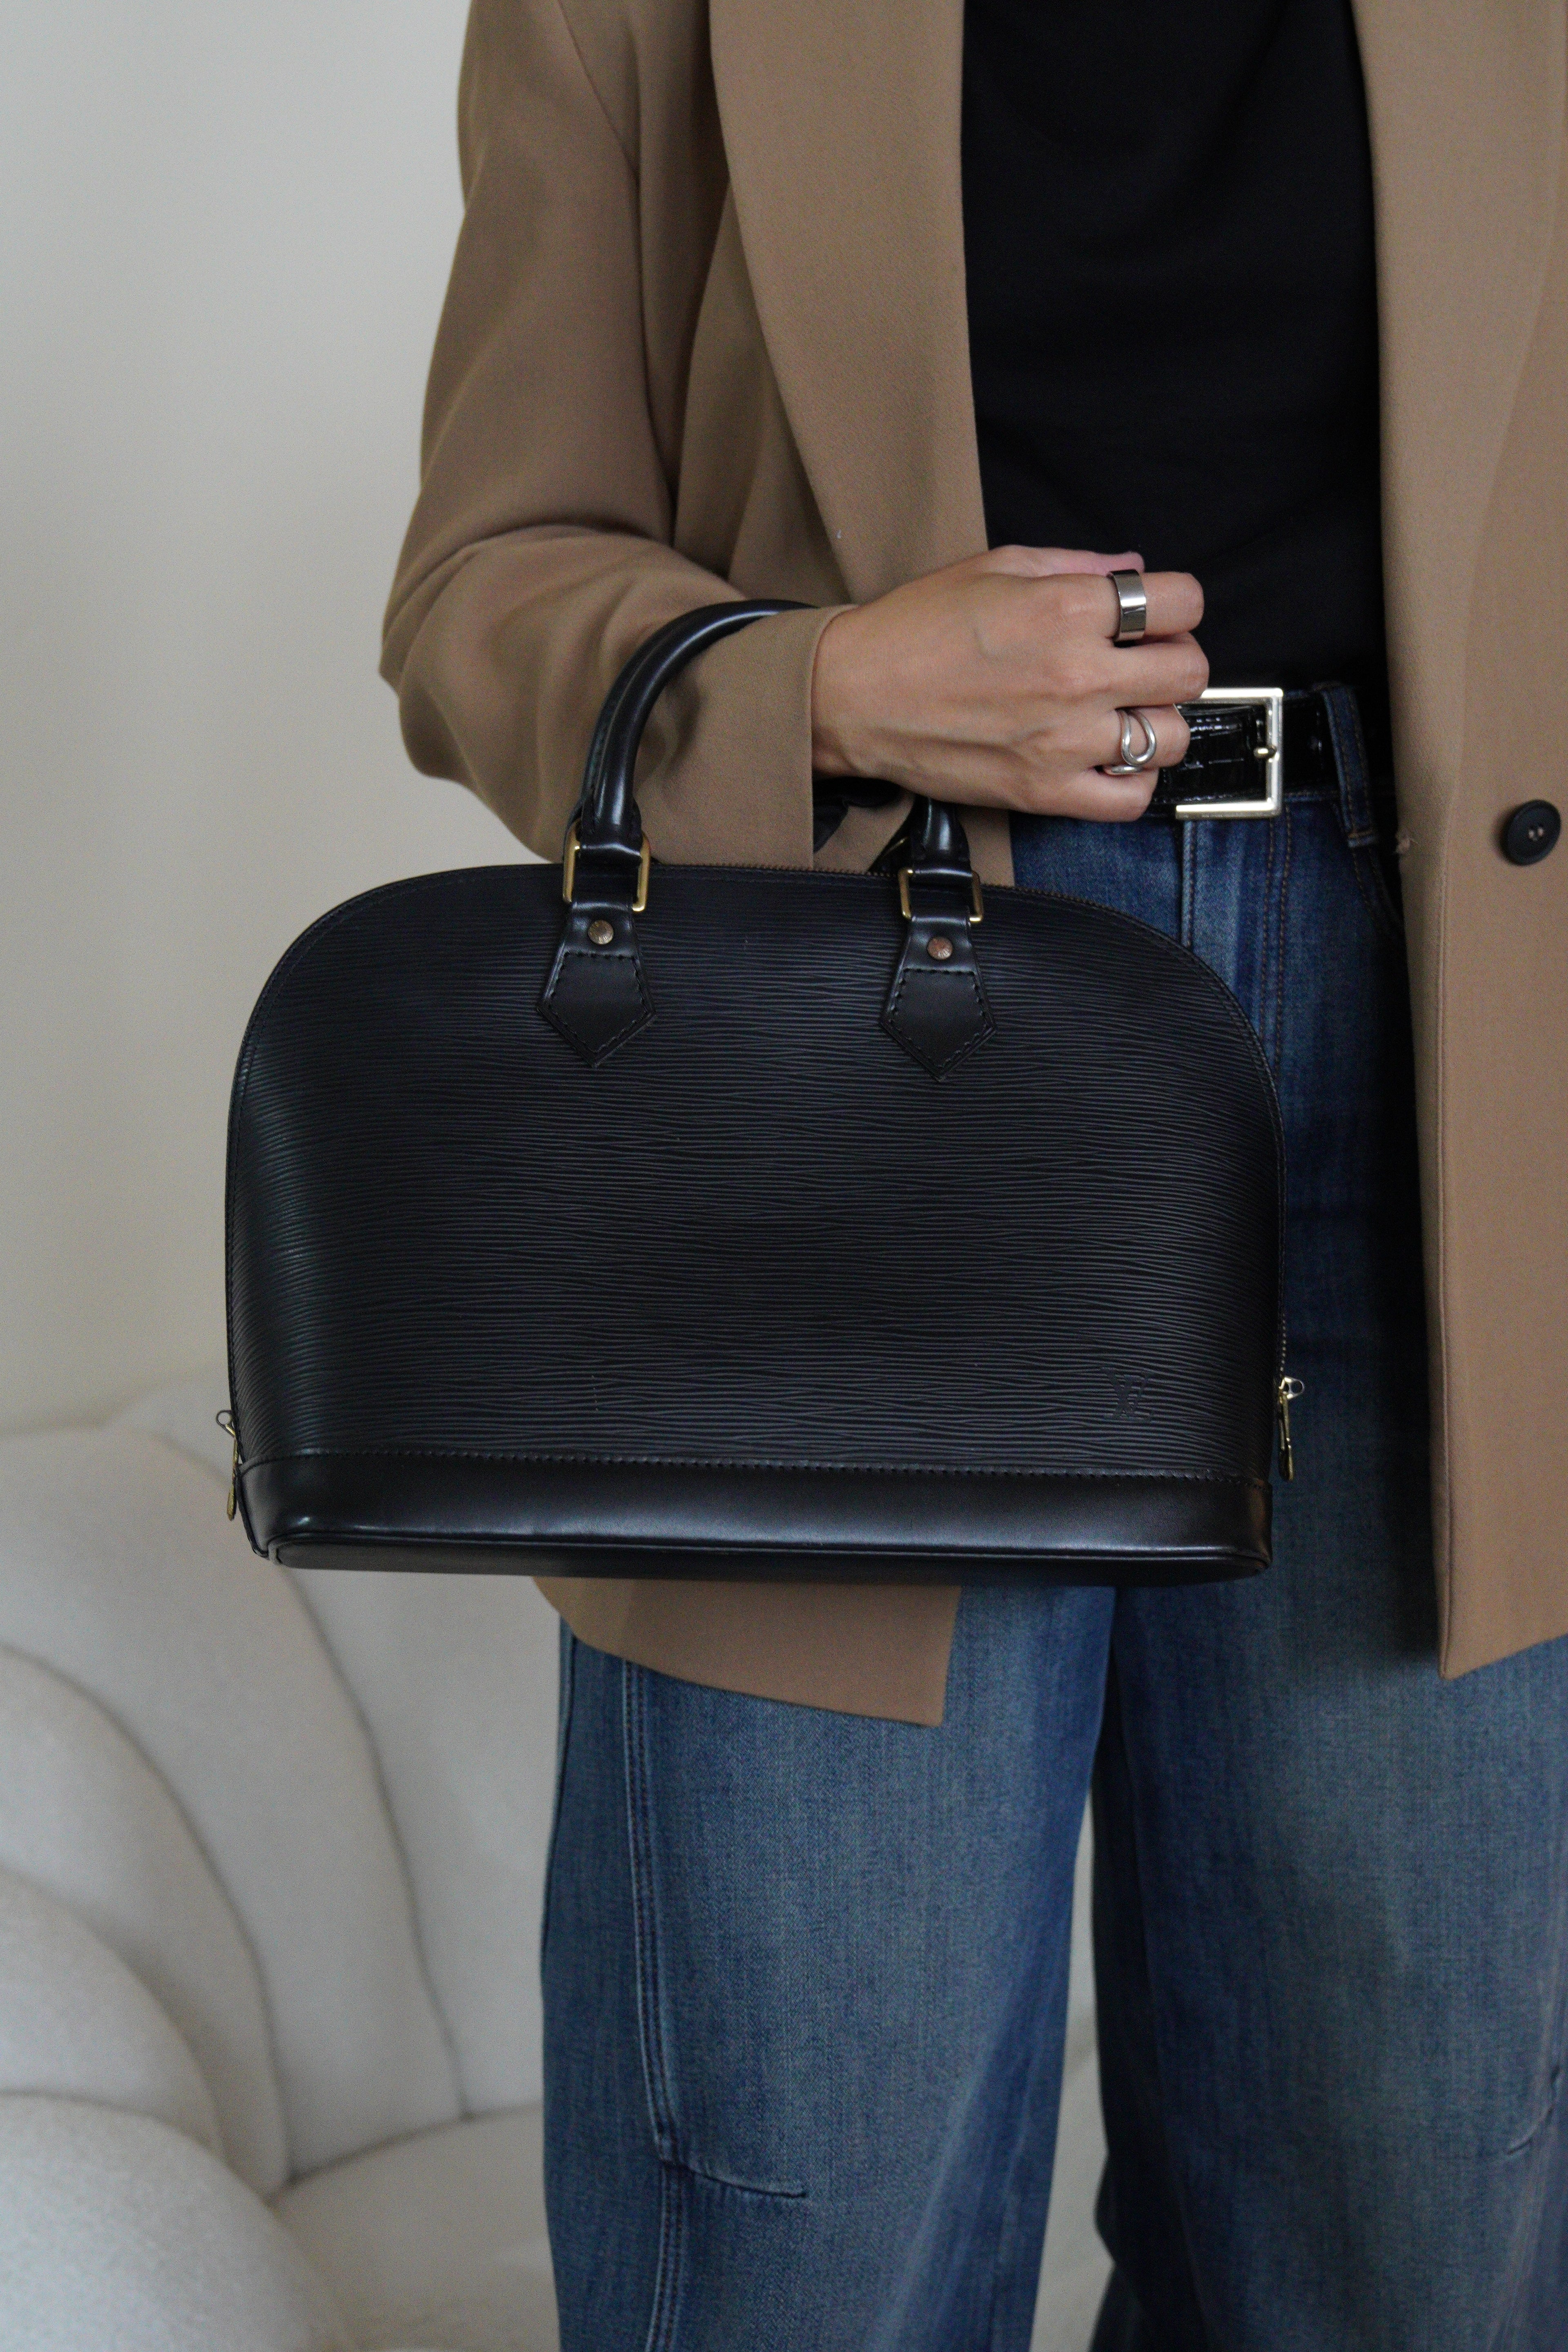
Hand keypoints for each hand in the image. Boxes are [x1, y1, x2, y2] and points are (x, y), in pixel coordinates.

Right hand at [810, 545, 1206, 820]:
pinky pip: (1131, 799)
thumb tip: (1133, 566)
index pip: (1183, 601)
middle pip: (1190, 673)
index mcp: (1066, 608)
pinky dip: (1133, 781)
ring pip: (1171, 738)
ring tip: (1121, 713)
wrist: (852, 696)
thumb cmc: (915, 628)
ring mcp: (1064, 740)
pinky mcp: (1044, 792)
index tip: (1151, 615)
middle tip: (1140, 663)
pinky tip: (1108, 759)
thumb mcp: (996, 566)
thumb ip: (1075, 564)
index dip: (1175, 605)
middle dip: (1173, 661)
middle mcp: (1076, 674)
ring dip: (1156, 723)